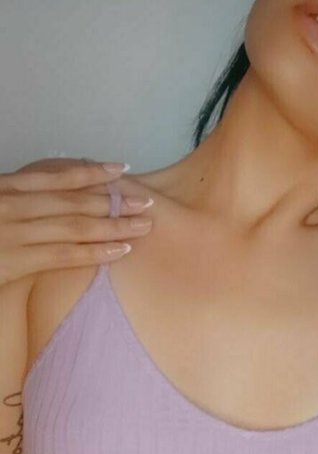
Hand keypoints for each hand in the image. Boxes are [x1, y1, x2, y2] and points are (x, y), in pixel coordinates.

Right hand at [0, 157, 154, 286]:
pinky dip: (95, 252)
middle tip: (146, 203)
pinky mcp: (16, 261)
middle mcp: (14, 205)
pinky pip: (64, 255)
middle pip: (74, 201)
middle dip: (114, 202)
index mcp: (7, 187)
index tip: (120, 170)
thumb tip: (48, 204)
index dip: (92, 173)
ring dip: (114, 225)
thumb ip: (19, 203)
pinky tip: (120, 250)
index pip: (57, 177)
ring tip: (143, 225)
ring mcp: (15, 232)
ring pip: (76, 226)